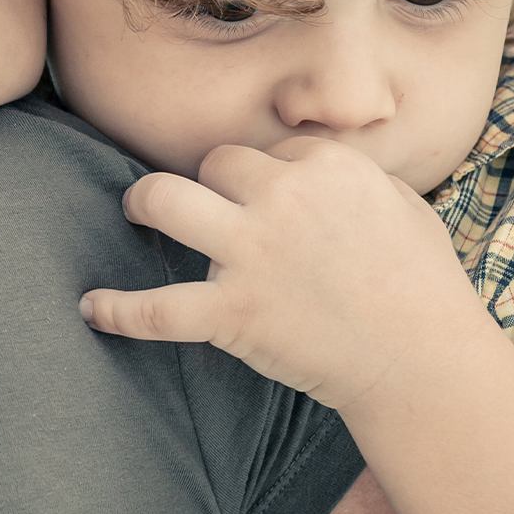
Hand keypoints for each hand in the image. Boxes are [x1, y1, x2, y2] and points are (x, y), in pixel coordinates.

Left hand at [76, 137, 491, 411]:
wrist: (423, 360)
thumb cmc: (424, 285)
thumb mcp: (403, 204)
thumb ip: (356, 177)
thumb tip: (323, 167)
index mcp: (326, 166)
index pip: (268, 152)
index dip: (265, 178)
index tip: (271, 204)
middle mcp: (281, 197)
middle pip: (214, 164)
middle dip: (211, 184)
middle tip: (206, 208)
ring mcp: (250, 253)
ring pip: (163, 200)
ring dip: (142, 203)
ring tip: (133, 213)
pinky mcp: (232, 312)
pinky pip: (155, 309)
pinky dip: (117, 310)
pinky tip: (90, 308)